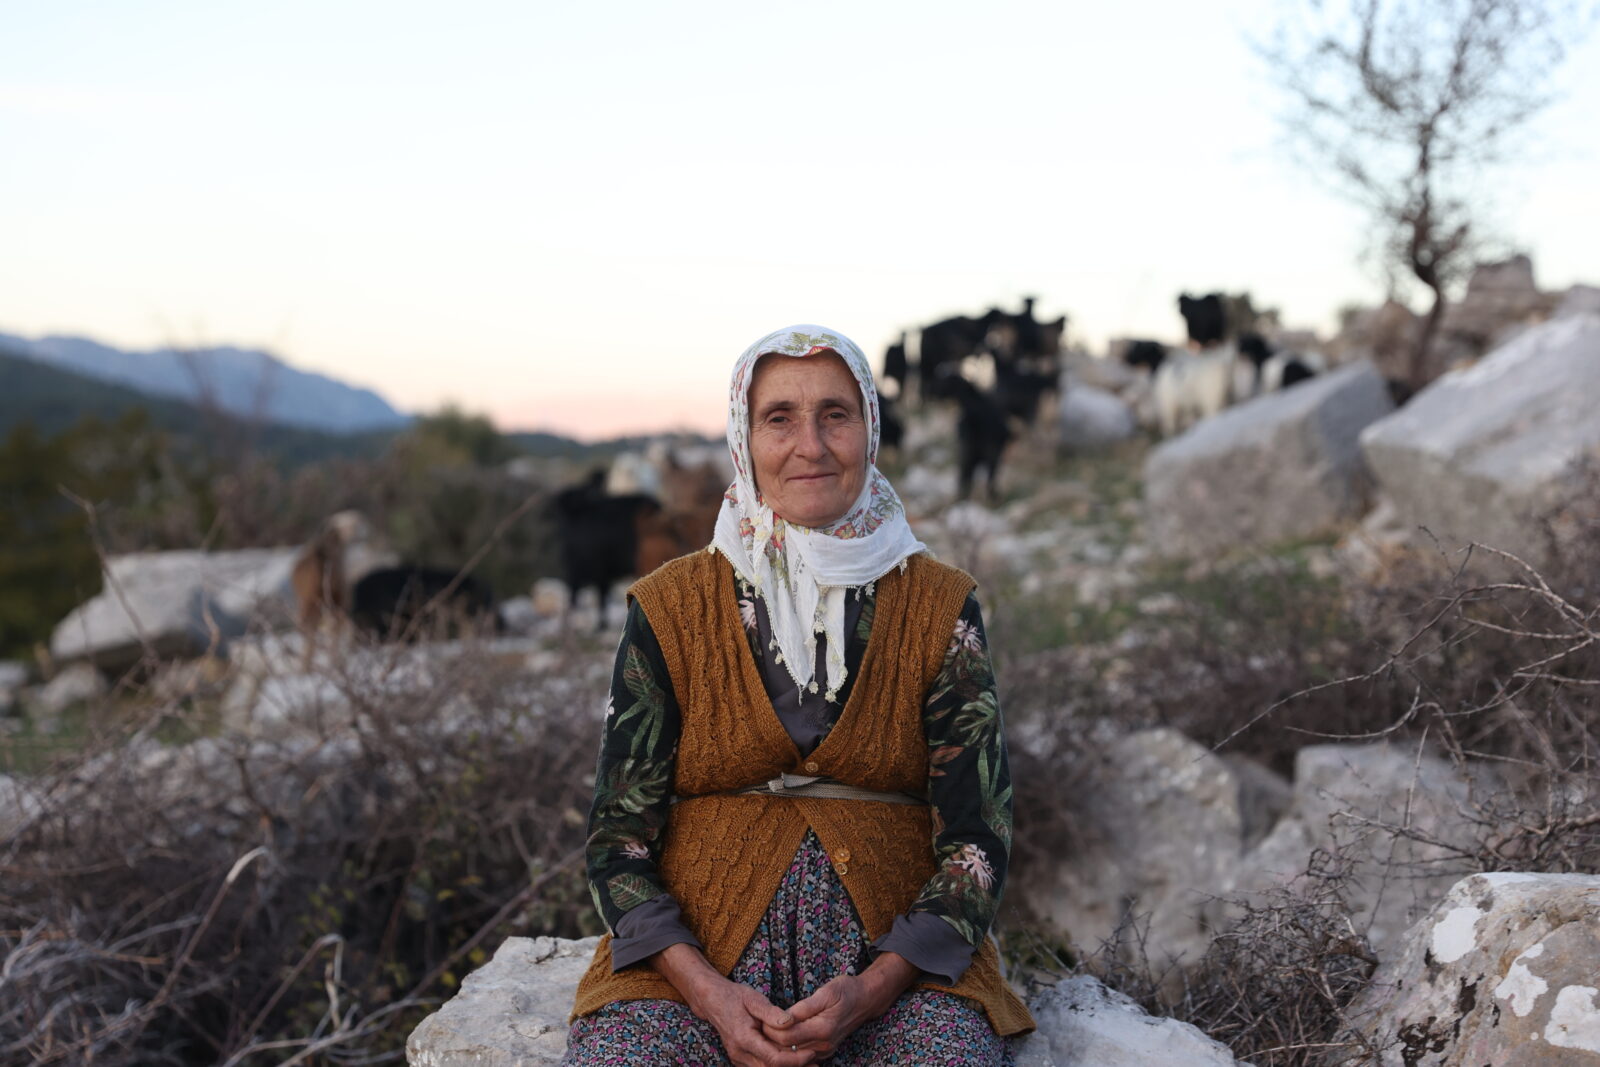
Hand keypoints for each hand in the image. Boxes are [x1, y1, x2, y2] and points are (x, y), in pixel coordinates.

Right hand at [691, 977, 816, 1066]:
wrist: (713, 1001)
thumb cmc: (734, 997)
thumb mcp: (753, 998)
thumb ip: (771, 1012)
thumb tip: (789, 1022)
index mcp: (743, 1039)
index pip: (773, 1059)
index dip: (795, 1060)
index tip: (811, 1053)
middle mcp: (739, 1054)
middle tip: (816, 1063)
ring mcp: (738, 1058)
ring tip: (809, 1064)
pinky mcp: (740, 1059)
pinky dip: (776, 1066)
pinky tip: (792, 1060)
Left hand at [762, 953, 918, 1059]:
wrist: (866, 1000)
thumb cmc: (846, 990)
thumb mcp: (826, 991)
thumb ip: (804, 1007)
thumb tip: (784, 1017)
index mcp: (823, 1029)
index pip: (786, 1037)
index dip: (770, 1029)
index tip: (761, 1017)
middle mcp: (823, 1045)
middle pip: (787, 1049)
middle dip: (770, 1038)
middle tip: (758, 1023)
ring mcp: (825, 1050)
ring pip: (793, 1055)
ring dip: (778, 1044)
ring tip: (766, 1029)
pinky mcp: (825, 1051)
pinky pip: (801, 1055)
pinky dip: (789, 1048)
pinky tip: (780, 1037)